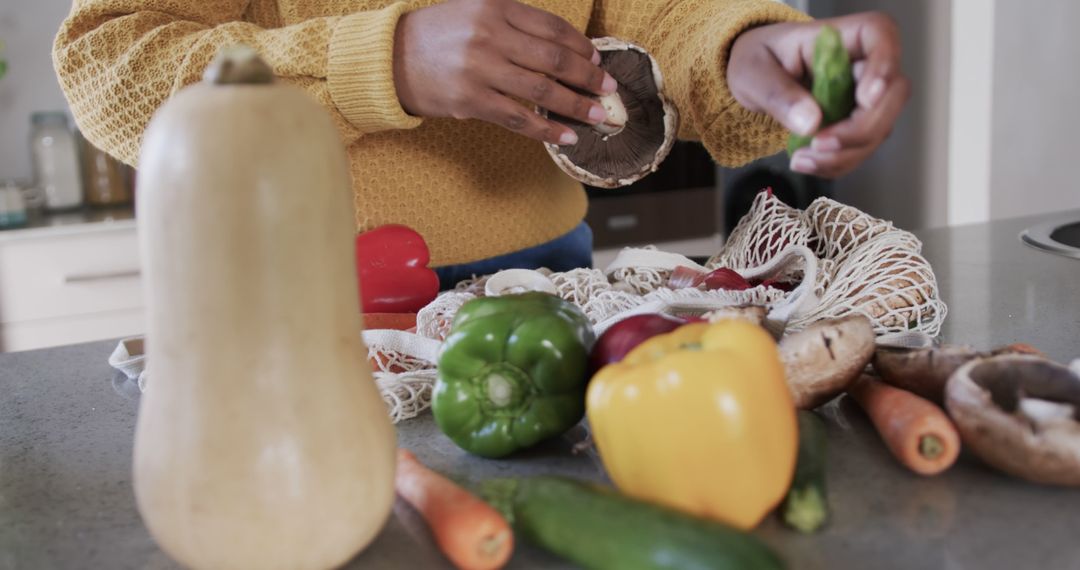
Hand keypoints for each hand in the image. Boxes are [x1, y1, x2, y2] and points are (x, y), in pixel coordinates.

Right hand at [393, 0, 616, 144]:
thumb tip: (563, 49)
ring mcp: (480, 68)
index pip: (551, 27)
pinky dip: (546, 129)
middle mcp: (490, 35)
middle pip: (554, 58)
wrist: (389, 59)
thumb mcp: (473, 11)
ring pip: (542, 90)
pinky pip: (519, 118)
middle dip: (589, 75)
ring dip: (576, 105)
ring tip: (597, 115)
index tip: (597, 60)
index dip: (581, 46)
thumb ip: (512, 21)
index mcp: (495, 6)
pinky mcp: (470, 101)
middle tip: (609, 88)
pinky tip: (566, 136)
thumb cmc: (437, 37)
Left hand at [727, 12, 909, 177]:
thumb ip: (778, 93)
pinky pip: (862, 149)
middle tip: (819, 143)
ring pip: (880, 128)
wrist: (755, 80)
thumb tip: (811, 122)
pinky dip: (836, 163)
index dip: (883, 67)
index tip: (864, 98)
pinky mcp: (859, 124)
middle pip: (893, 93)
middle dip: (860, 129)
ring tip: (801, 159)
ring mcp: (866, 97)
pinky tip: (808, 162)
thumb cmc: (757, 61)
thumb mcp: (753, 72)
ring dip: (844, 154)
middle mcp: (864, 63)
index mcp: (842, 36)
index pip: (880, 35)